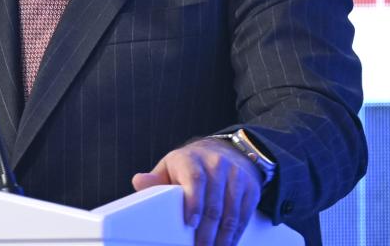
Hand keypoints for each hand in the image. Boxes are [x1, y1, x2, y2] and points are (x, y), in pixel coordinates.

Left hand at [131, 138, 262, 245]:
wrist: (224, 152)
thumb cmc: (191, 165)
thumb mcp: (170, 166)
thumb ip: (155, 179)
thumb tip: (139, 182)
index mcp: (192, 159)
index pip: (195, 180)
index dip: (194, 203)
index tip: (191, 223)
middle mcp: (216, 165)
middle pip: (214, 203)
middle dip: (207, 231)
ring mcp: (236, 176)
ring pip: (231, 212)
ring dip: (222, 237)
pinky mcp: (250, 188)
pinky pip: (244, 215)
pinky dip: (235, 234)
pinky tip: (227, 243)